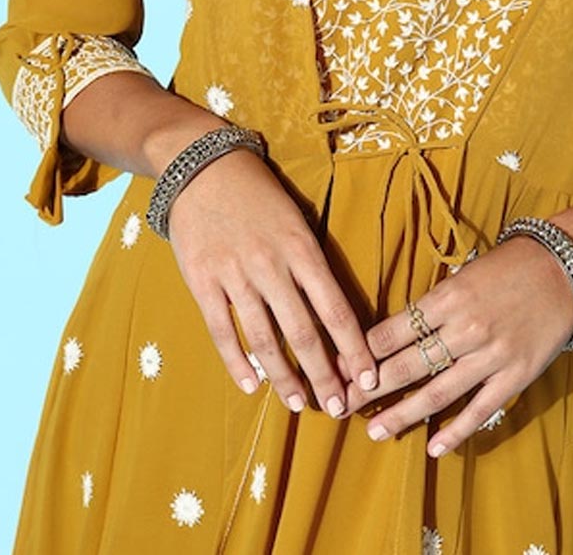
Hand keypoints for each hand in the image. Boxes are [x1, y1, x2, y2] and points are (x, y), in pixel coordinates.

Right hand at [167, 149, 378, 416]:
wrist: (203, 165)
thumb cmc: (258, 193)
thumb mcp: (296, 219)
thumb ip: (311, 263)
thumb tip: (332, 313)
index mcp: (302, 248)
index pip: (336, 309)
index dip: (354, 349)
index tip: (368, 380)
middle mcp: (272, 264)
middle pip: (304, 332)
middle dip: (324, 376)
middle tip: (338, 408)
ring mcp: (236, 274)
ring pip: (265, 338)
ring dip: (285, 377)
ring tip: (299, 404)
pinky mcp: (203, 280)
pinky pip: (223, 330)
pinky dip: (237, 362)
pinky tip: (251, 386)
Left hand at [344, 236, 572, 455]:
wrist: (563, 269)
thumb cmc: (507, 267)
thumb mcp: (462, 276)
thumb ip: (432, 306)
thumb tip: (394, 335)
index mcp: (446, 298)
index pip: (392, 332)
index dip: (362, 354)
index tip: (339, 369)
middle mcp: (465, 328)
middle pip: (407, 365)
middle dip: (371, 389)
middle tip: (343, 405)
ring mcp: (491, 355)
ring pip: (438, 393)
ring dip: (403, 414)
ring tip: (375, 431)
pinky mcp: (516, 375)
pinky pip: (480, 409)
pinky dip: (456, 431)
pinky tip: (434, 447)